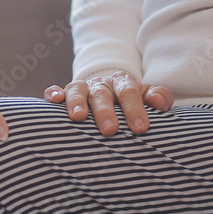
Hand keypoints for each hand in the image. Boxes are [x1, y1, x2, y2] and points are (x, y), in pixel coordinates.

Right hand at [44, 71, 173, 135]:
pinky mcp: (64, 94)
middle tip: (110, 130)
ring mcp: (81, 88)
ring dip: (77, 102)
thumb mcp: (148, 97)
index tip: (140, 128)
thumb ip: (159, 97)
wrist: (110, 93)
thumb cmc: (131, 103)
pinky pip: (55, 91)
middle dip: (105, 111)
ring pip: (77, 90)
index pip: (129, 92)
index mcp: (123, 83)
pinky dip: (53, 94)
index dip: (135, 109)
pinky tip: (54, 100)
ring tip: (79, 118)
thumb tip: (158, 103)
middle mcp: (100, 84)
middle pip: (102, 94)